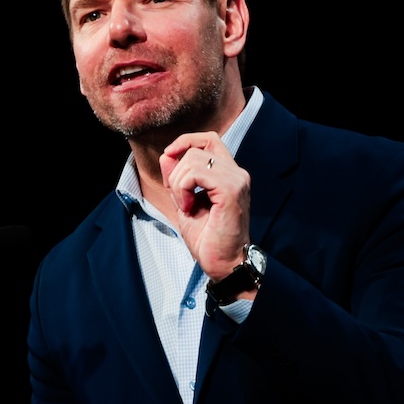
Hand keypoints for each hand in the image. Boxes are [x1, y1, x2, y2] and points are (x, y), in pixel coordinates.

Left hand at [159, 132, 251, 281]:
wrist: (223, 264)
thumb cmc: (208, 239)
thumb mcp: (184, 202)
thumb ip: (177, 179)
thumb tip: (166, 156)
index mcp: (229, 174)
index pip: (209, 139)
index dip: (186, 141)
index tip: (169, 158)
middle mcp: (237, 173)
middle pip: (196, 148)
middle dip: (176, 171)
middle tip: (179, 199)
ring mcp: (236, 180)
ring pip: (193, 159)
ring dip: (178, 182)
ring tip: (185, 206)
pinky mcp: (231, 190)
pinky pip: (196, 173)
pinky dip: (183, 188)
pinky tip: (188, 207)